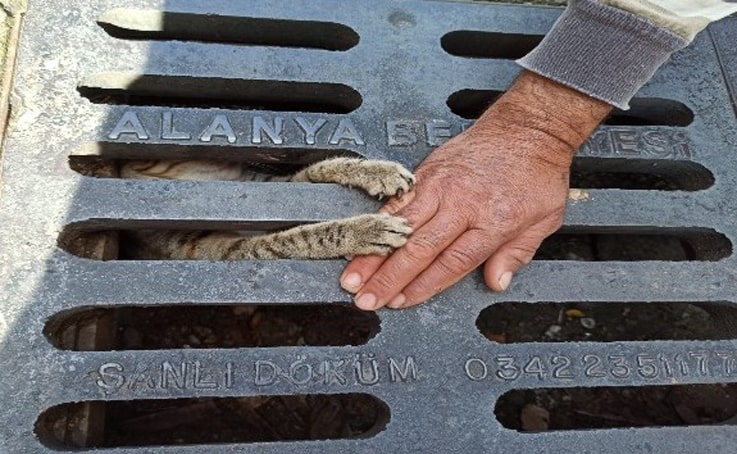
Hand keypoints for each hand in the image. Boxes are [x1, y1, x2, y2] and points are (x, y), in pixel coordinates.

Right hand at [341, 71, 611, 309]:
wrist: (528, 125)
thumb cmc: (537, 172)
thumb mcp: (545, 219)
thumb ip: (517, 253)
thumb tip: (496, 283)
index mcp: (491, 221)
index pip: (451, 264)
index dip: (423, 287)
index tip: (401, 303)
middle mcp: (460, 204)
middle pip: (418, 249)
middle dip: (387, 279)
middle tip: (364, 300)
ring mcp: (440, 185)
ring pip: (399, 226)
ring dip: (373, 254)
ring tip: (351, 277)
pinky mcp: (427, 170)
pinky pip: (398, 200)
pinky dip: (377, 222)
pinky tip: (360, 238)